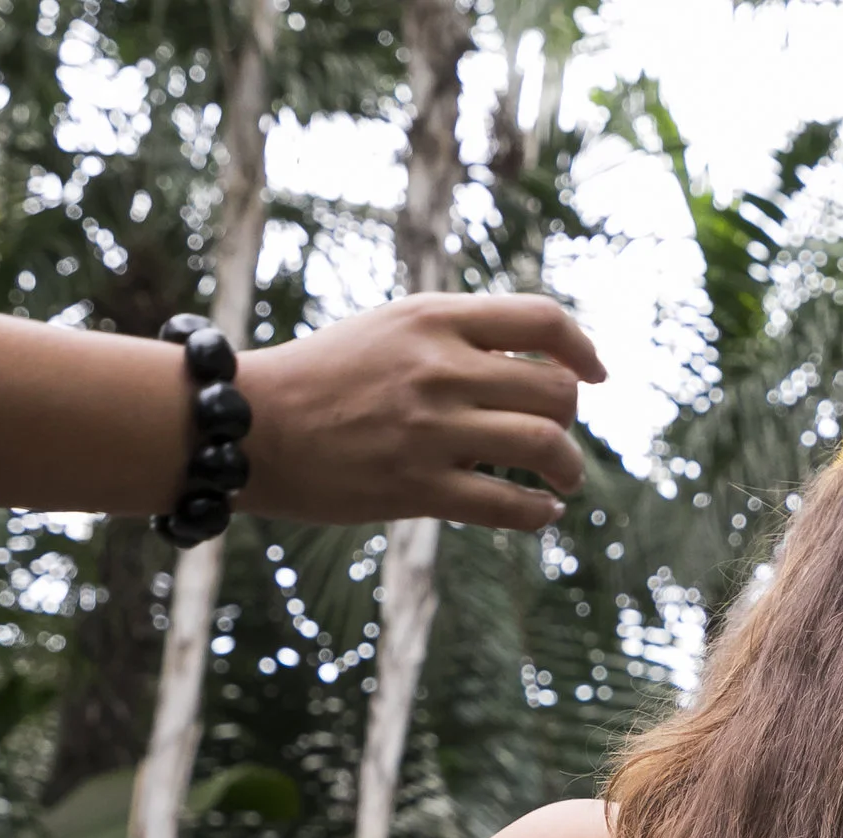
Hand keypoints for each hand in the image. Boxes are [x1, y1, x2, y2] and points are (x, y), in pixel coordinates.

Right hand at [236, 292, 607, 531]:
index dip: (582, 349)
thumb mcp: (391, 328)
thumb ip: (459, 335)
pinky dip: (540, 513)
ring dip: (569, 469)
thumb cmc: (324, 376)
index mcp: (434, 319)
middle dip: (570, 417)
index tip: (594, 374)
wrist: (248, 423)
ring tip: (565, 480)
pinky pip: (508, 506)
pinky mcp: (415, 488)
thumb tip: (543, 359)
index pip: (542, 321)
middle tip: (558, 435)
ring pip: (545, 446)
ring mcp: (429, 430)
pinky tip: (543, 513)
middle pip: (555, 391)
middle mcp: (438, 368)